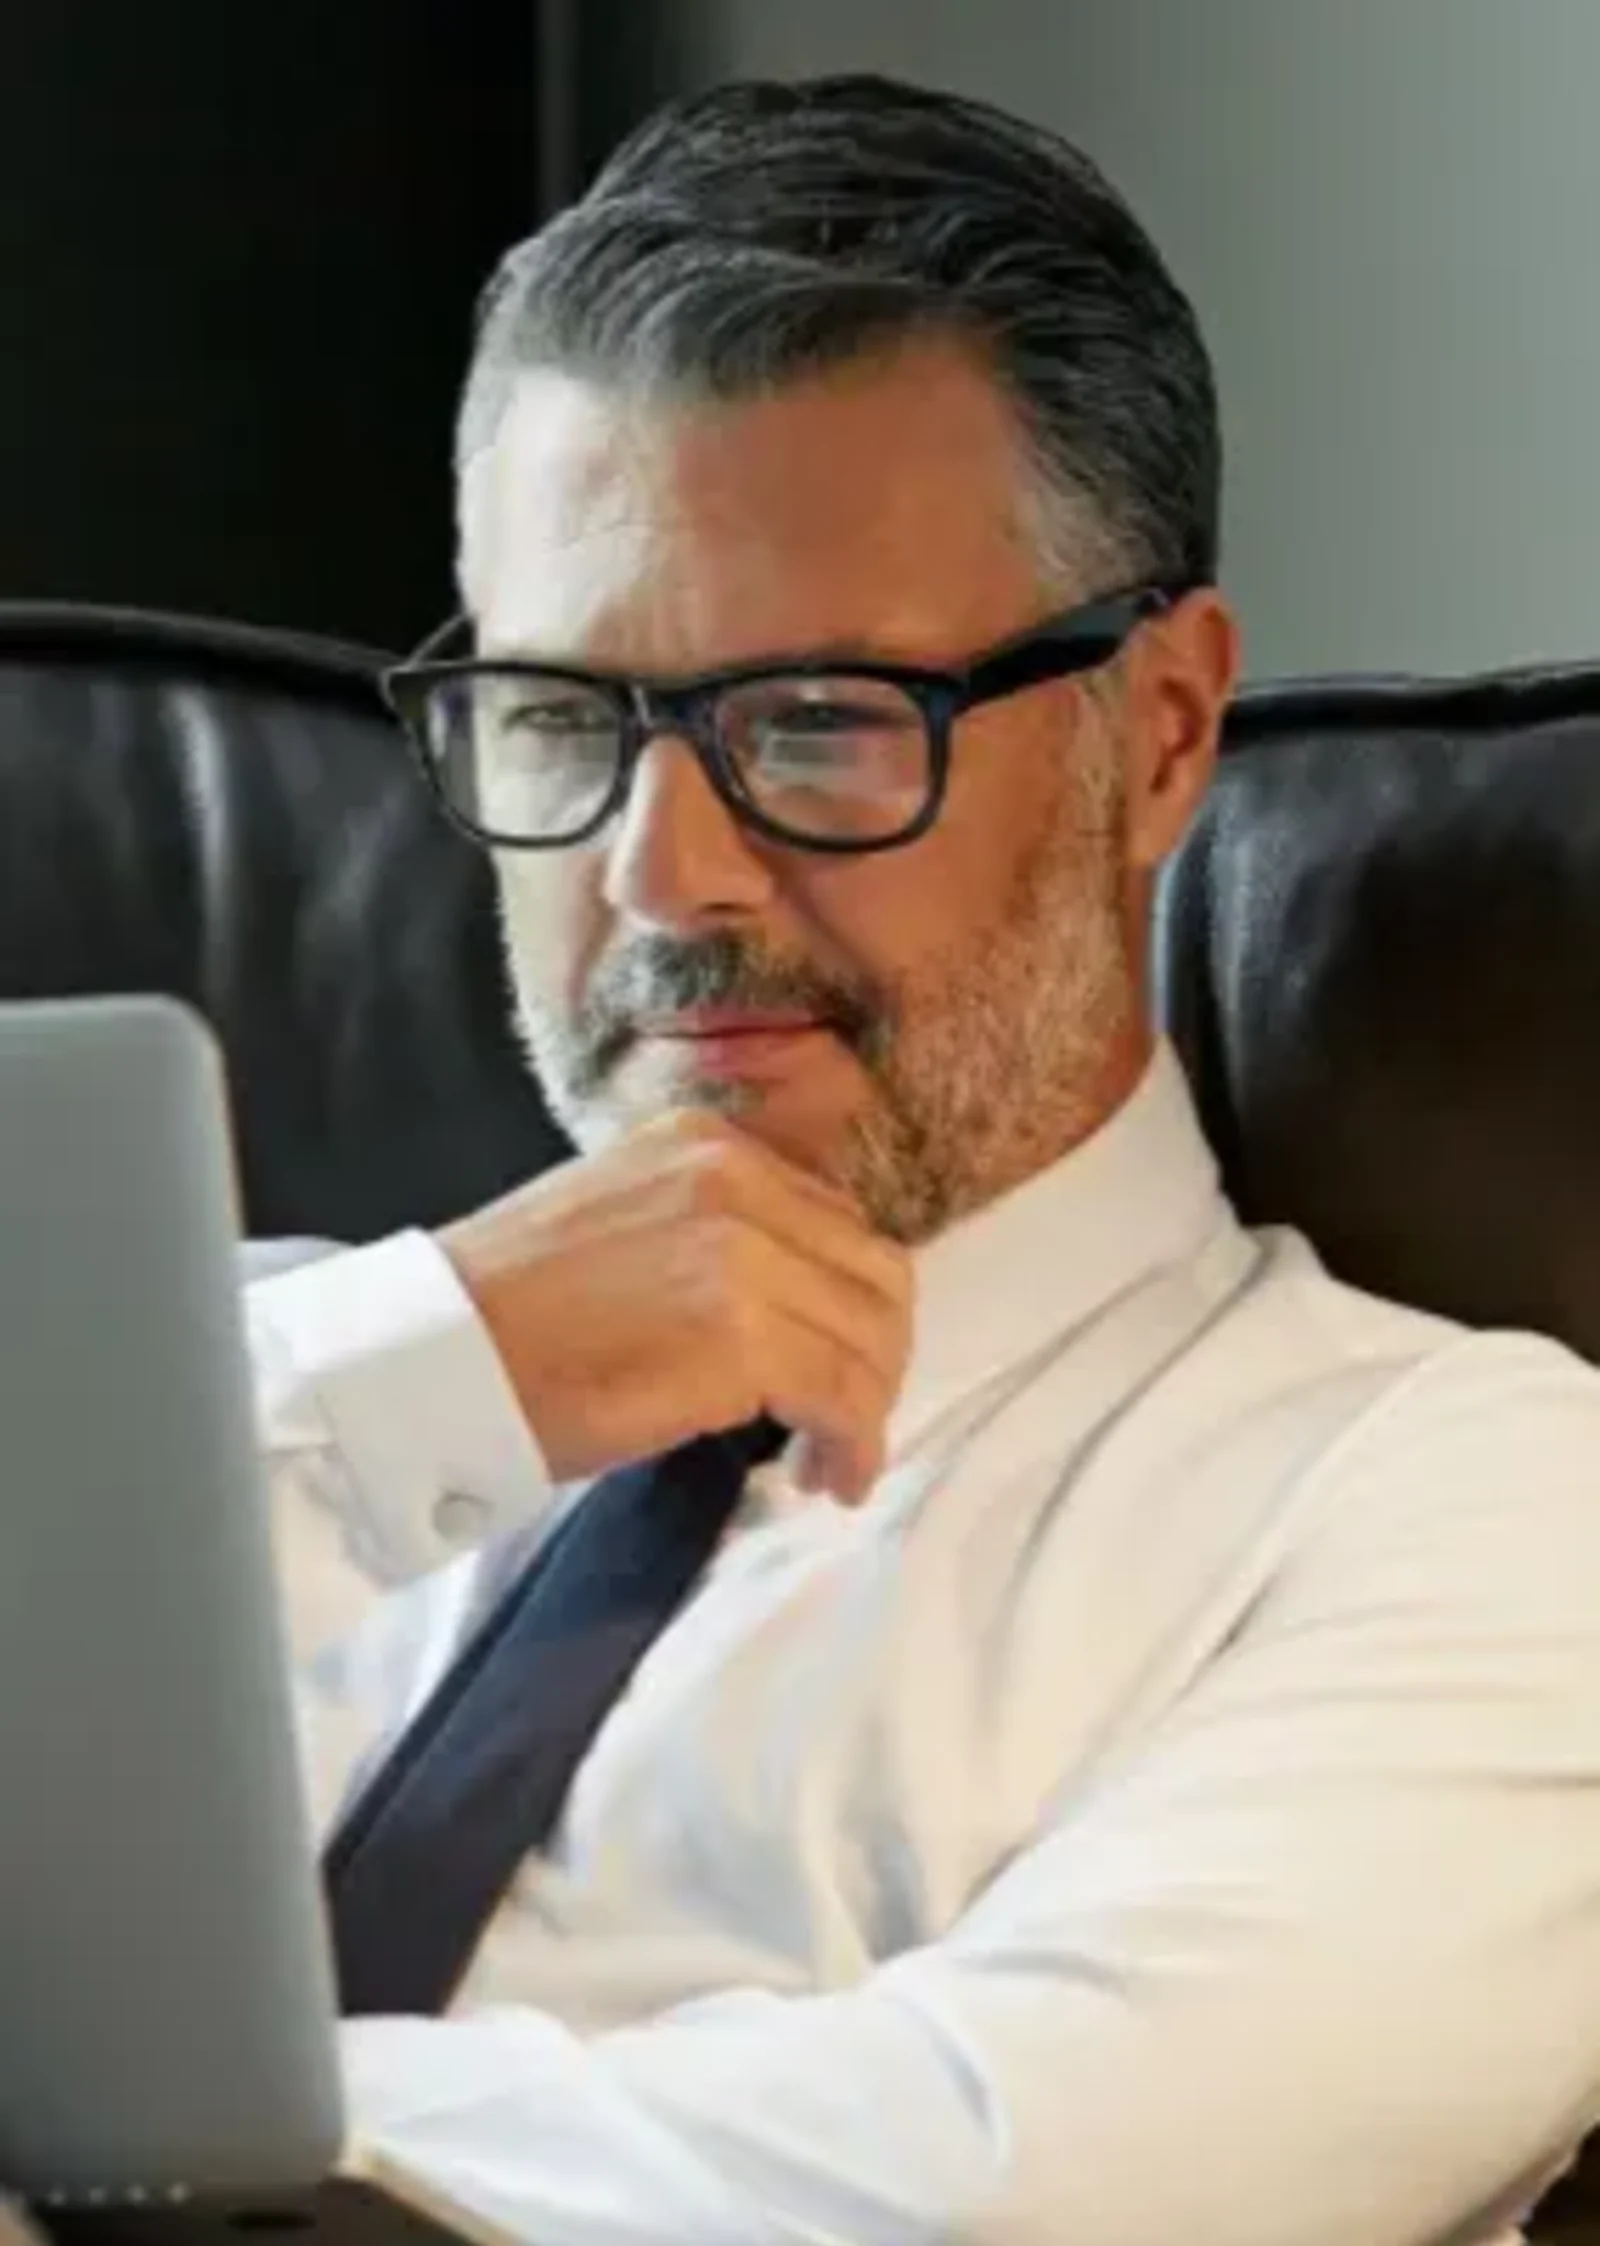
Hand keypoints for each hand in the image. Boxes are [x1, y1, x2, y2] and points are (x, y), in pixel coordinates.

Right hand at [438, 1112, 913, 1502]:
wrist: (433, 1359)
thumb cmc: (504, 1314)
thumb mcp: (620, 1218)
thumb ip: (710, 1231)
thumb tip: (787, 1300)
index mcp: (706, 1145)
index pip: (833, 1219)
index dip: (850, 1300)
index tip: (832, 1361)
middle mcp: (735, 1180)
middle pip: (872, 1273)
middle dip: (875, 1355)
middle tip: (842, 1420)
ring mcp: (743, 1253)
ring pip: (869, 1338)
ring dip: (867, 1408)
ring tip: (828, 1460)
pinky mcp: (741, 1335)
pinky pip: (844, 1395)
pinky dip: (853, 1445)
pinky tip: (826, 1479)